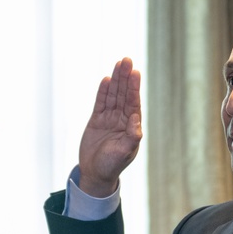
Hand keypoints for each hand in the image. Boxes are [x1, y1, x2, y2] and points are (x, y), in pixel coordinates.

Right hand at [78, 57, 142, 196]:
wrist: (95, 173)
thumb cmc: (112, 165)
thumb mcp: (124, 153)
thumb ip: (132, 136)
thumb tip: (136, 119)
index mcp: (131, 126)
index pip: (133, 103)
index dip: (134, 87)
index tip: (135, 72)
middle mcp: (122, 119)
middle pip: (124, 94)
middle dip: (125, 77)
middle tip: (127, 60)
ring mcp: (109, 119)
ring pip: (113, 95)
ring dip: (116, 80)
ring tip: (119, 63)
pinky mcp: (97, 120)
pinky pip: (101, 103)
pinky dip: (103, 91)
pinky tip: (106, 79)